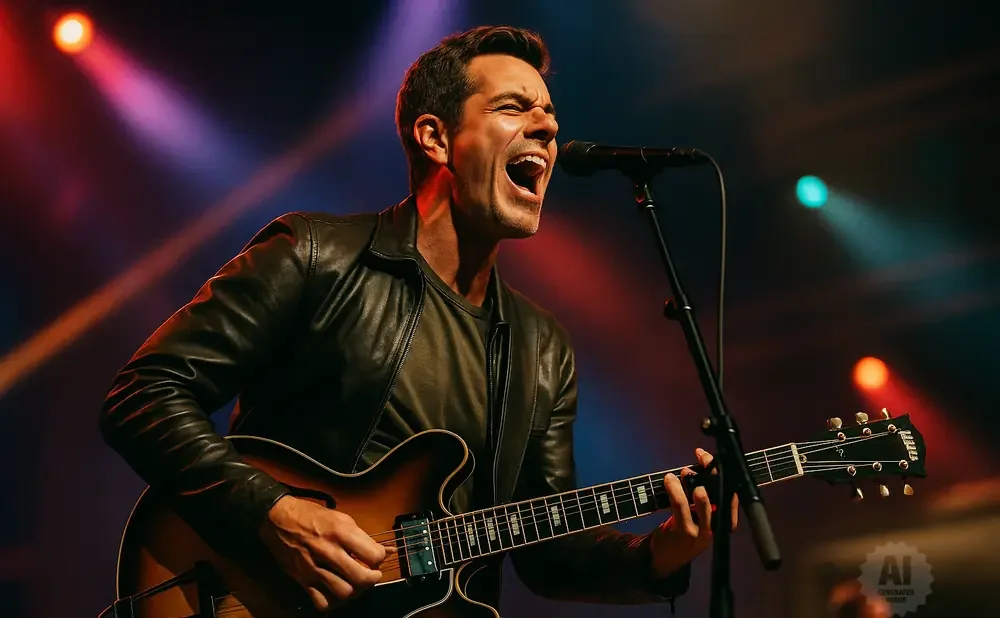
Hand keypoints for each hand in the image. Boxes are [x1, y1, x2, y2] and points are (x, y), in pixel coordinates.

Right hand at [258, 495, 391, 611]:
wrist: (277, 518)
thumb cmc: (311, 515)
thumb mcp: (341, 518)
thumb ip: (362, 537)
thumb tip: (384, 551)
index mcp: (341, 532)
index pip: (374, 555)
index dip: (379, 559)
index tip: (376, 558)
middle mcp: (329, 551)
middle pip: (361, 579)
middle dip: (372, 579)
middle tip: (371, 575)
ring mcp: (315, 568)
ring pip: (344, 593)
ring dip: (354, 591)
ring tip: (354, 583)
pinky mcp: (303, 579)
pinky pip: (323, 602)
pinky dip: (333, 601)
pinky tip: (336, 591)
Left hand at [649, 448, 738, 578]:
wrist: (665, 560)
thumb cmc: (681, 533)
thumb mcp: (694, 517)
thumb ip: (696, 499)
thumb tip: (690, 470)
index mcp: (722, 521)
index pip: (730, 494)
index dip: (723, 472)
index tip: (706, 455)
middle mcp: (716, 527)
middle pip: (722, 495)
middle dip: (713, 472)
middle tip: (702, 457)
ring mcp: (701, 531)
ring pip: (702, 501)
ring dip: (692, 482)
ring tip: (682, 471)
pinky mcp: (685, 533)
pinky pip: (681, 507)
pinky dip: (675, 491)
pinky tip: (670, 481)